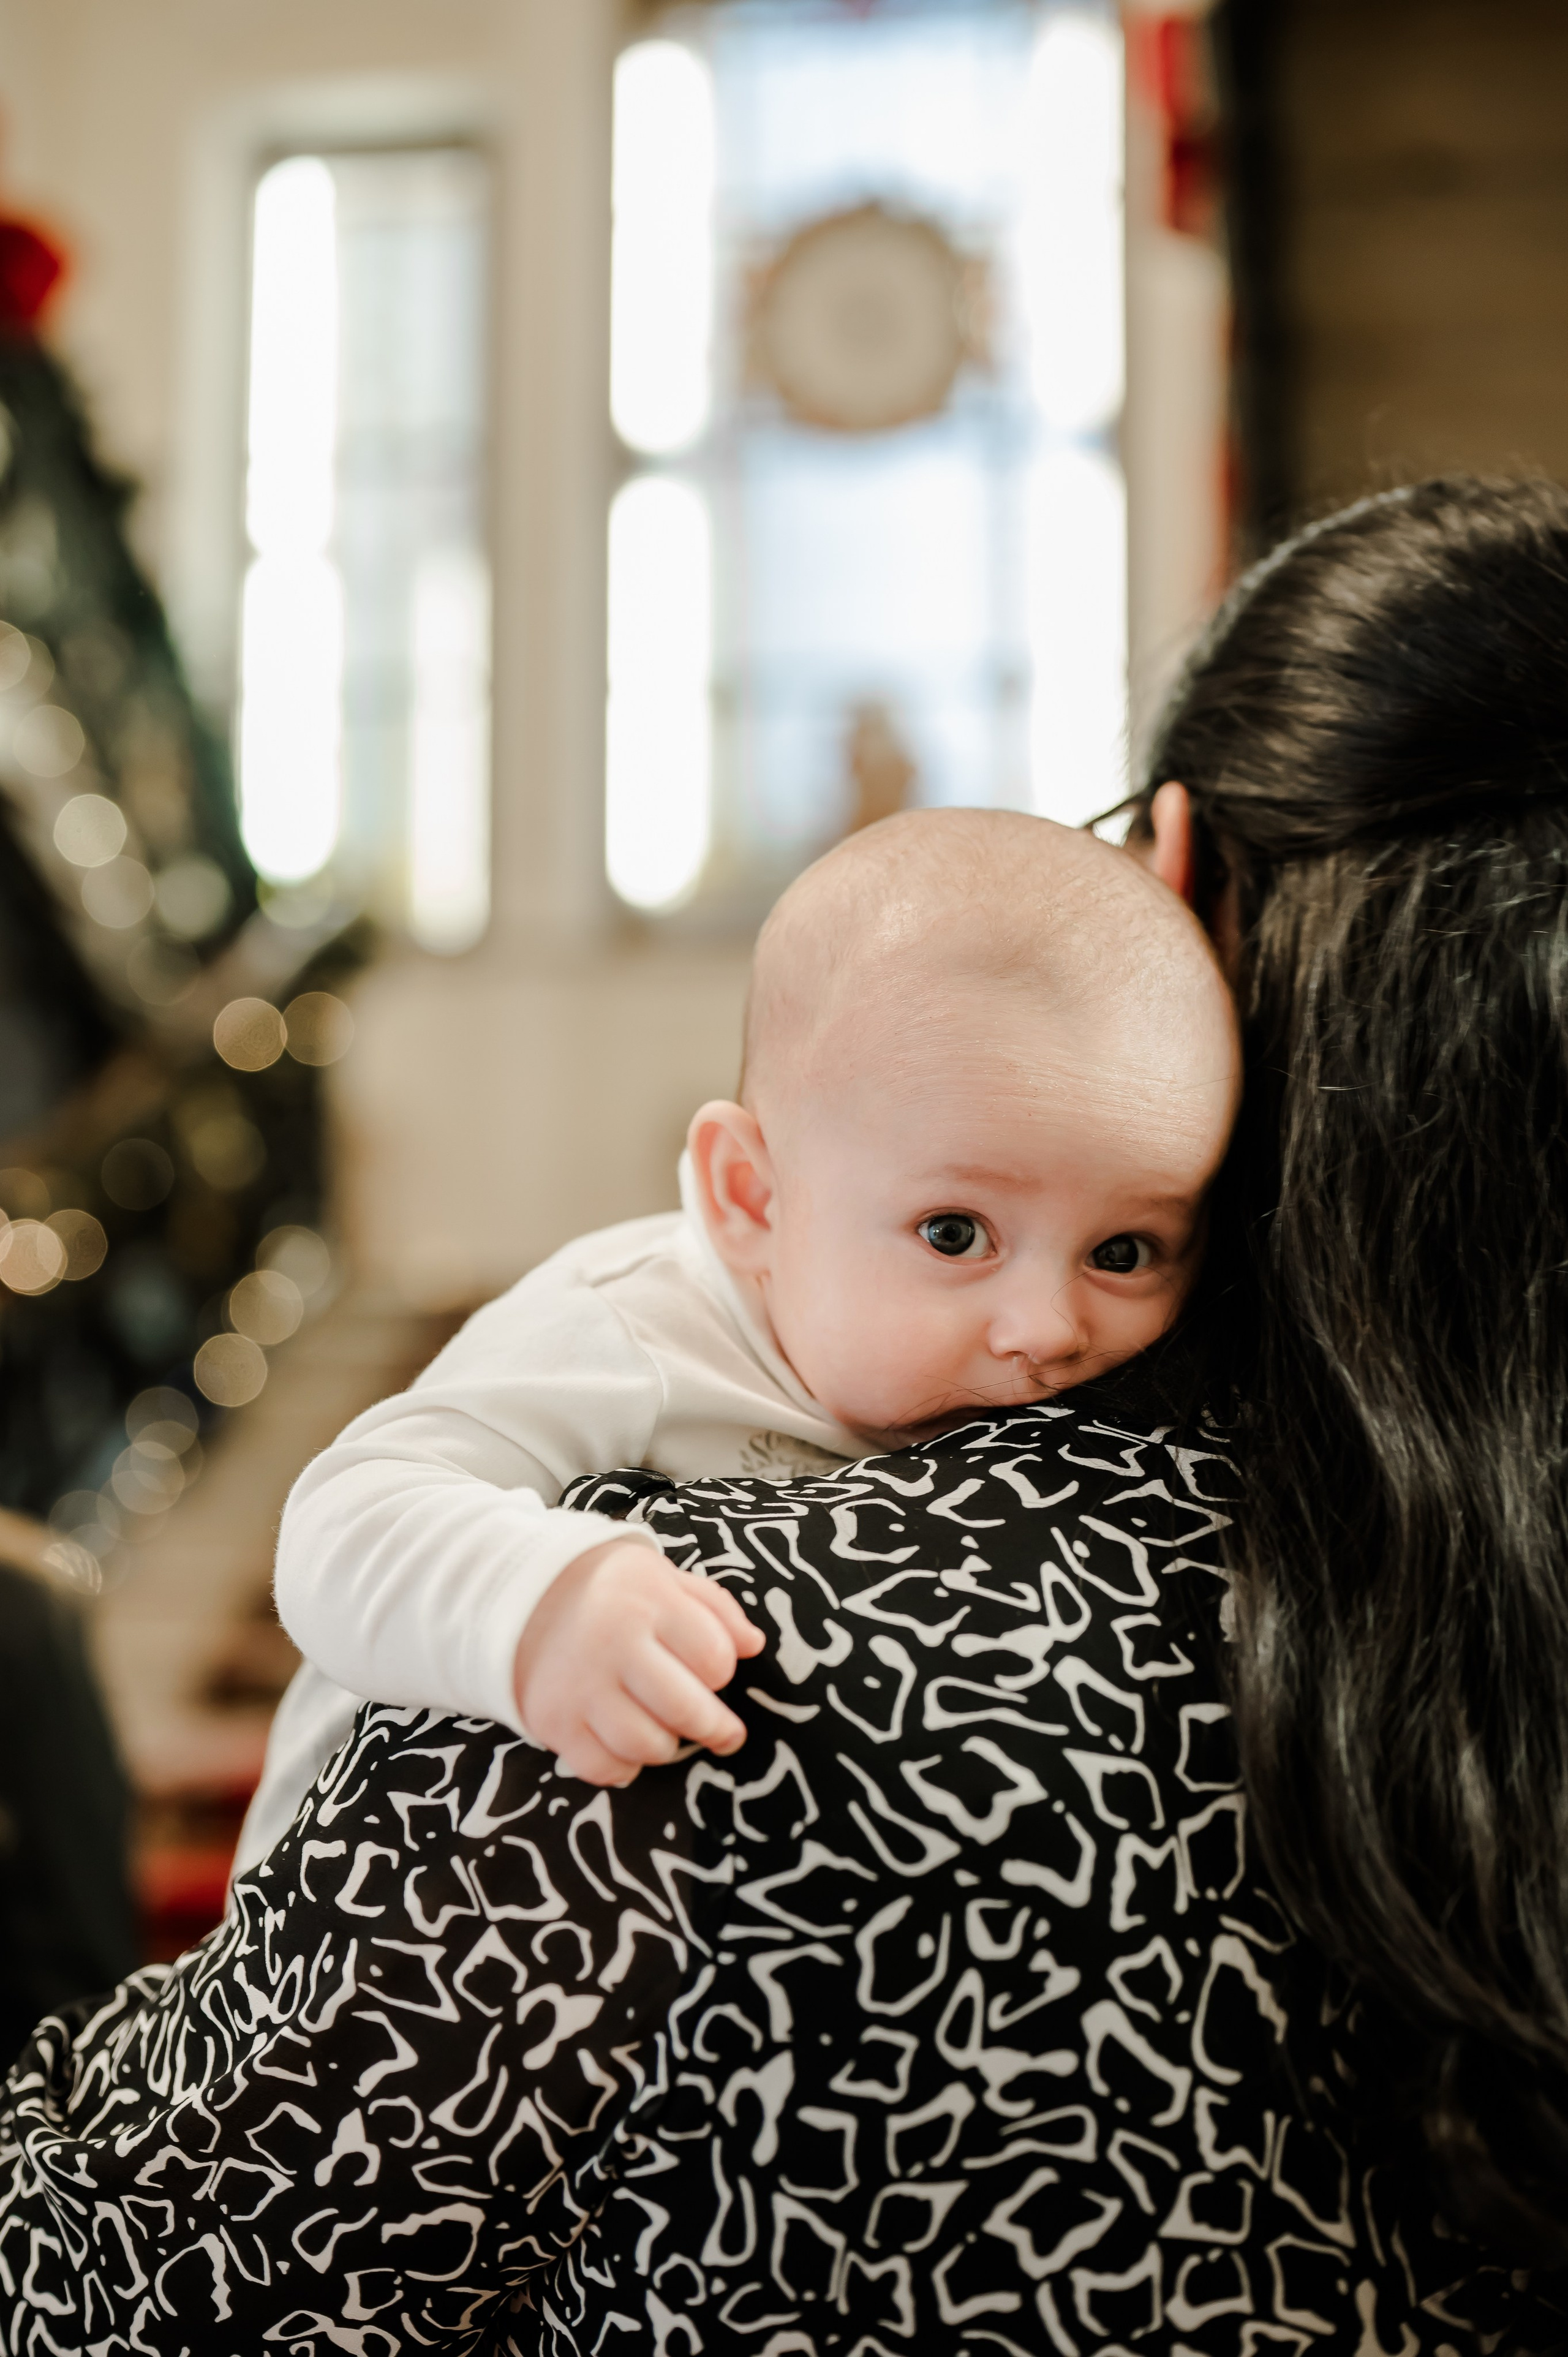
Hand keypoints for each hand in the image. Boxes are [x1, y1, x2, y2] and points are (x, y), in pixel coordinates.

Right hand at [512, 1539, 764, 1786]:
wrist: (521, 1595)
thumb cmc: (609, 1590)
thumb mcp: (663, 1578)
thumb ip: (714, 1608)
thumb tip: (754, 1645)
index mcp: (648, 1602)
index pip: (715, 1658)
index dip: (722, 1671)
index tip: (713, 1672)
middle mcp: (613, 1644)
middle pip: (686, 1710)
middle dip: (716, 1728)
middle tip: (725, 1733)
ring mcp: (579, 1687)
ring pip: (647, 1746)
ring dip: (667, 1745)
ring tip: (665, 1728)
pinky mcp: (553, 1721)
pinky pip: (603, 1769)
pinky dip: (623, 1767)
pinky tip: (625, 1743)